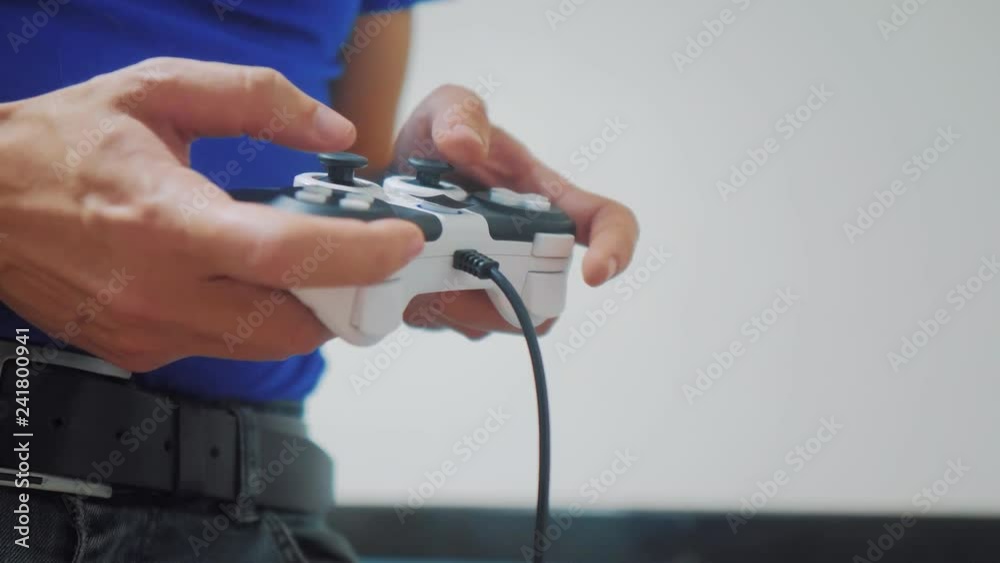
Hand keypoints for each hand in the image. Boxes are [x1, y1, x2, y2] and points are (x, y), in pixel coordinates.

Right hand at [0, 57, 423, 370]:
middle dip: (349, 300)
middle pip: (293, 325)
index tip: (403, 243)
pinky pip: (225, 347)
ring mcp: (149, 332)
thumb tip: (334, 133)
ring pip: (265, 346)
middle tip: (373, 264)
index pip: (288, 255)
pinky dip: (257, 320)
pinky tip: (253, 280)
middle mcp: (160, 291)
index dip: (361, 254)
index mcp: (167, 221)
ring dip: (308, 313)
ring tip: (320, 267)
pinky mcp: (141, 351)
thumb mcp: (159, 91)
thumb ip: (256, 100)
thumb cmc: (58, 146)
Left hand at [395, 86, 638, 338]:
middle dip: (498, 290)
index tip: (595, 273)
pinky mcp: (463, 309)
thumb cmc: (435, 141)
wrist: (390, 177)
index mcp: (547, 200)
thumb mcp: (445, 108)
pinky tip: (408, 269)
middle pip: (546, 299)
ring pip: (495, 321)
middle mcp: (533, 249)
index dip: (616, 248)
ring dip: (453, 296)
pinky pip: (454, 326)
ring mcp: (500, 286)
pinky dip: (429, 304)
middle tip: (446, 255)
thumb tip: (466, 145)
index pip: (607, 221)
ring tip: (417, 253)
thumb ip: (460, 112)